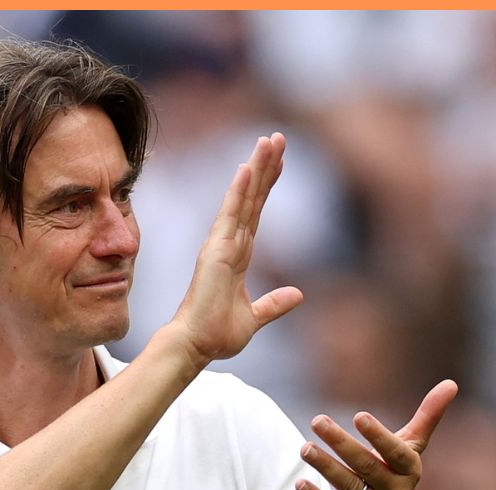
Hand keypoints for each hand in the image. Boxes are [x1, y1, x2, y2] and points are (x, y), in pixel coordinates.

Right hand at [169, 133, 303, 364]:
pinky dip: (238, 191)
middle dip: (265, 167)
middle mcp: (229, 244)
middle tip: (277, 137)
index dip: (268, 185)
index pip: (256, 212)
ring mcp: (221, 245)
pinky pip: (230, 215)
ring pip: (243, 199)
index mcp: (238, 256)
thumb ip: (274, 304)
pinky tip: (246, 167)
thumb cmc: (217, 334)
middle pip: (252, 198)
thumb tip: (298, 294)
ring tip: (268, 140)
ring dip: (256, 168)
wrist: (197, 345)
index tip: (280, 161)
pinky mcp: (216, 251)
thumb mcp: (255, 317)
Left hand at [295, 380, 458, 489]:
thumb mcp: (410, 450)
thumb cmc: (394, 476)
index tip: (358, 416)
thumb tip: (452, 383)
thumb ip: (427, 417)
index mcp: (409, 470)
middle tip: (318, 421)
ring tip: (305, 448)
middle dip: (341, 443)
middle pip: (367, 466)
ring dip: (325, 466)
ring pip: (349, 486)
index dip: (379, 436)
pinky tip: (300, 483)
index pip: (397, 452)